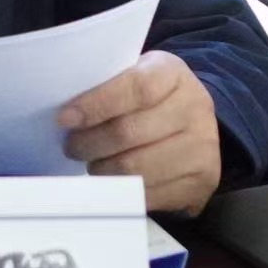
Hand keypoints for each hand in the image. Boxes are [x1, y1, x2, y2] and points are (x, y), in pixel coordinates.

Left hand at [57, 51, 220, 214]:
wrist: (194, 121)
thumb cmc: (151, 96)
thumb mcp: (134, 74)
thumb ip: (107, 86)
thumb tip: (68, 114)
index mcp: (173, 73)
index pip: (135, 88)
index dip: (96, 104)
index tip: (65, 119)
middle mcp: (195, 108)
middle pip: (130, 132)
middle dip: (90, 143)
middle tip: (71, 146)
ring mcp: (203, 147)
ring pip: (137, 168)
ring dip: (103, 169)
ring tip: (91, 163)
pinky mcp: (202, 182)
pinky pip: (151, 194)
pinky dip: (123, 191)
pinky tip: (113, 181)